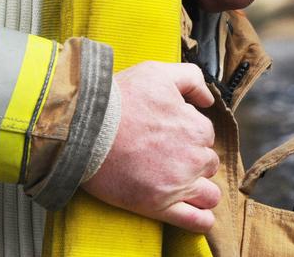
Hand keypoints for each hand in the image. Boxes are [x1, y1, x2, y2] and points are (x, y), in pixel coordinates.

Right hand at [82, 61, 220, 232]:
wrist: (84, 127)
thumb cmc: (119, 99)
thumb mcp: (157, 72)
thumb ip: (190, 78)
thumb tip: (207, 98)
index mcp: (195, 126)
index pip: (205, 134)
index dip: (188, 132)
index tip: (169, 132)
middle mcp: (193, 157)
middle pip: (208, 163)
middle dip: (194, 159)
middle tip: (168, 154)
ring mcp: (178, 184)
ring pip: (209, 194)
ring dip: (200, 188)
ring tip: (180, 183)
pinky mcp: (159, 206)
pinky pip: (197, 221)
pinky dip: (202, 219)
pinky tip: (197, 212)